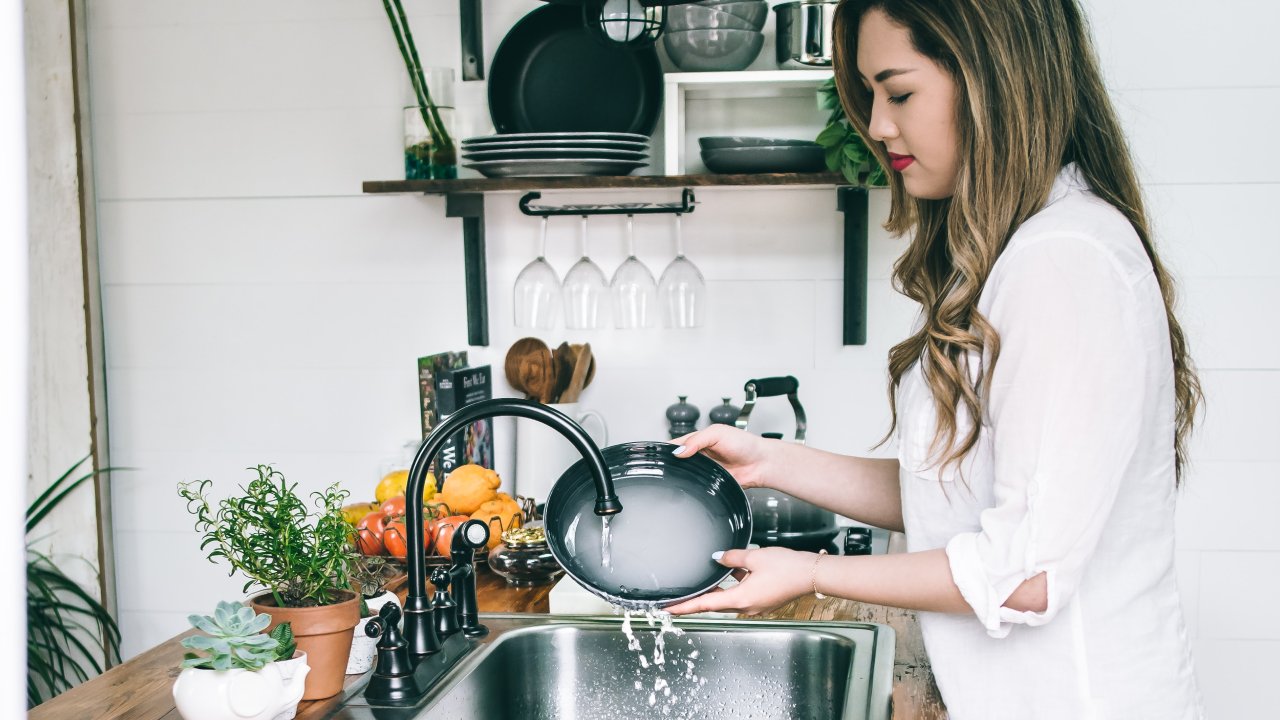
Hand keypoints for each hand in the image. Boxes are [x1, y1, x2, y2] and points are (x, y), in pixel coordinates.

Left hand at [665, 547, 811, 616]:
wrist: (811, 574)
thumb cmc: (787, 567)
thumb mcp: (754, 557)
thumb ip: (732, 557)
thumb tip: (718, 557)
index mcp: (741, 598)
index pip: (705, 604)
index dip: (685, 607)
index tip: (669, 609)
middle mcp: (746, 606)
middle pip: (715, 603)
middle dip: (697, 599)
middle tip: (678, 598)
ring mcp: (756, 605)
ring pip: (729, 597)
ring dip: (717, 590)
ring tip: (703, 580)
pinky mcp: (763, 599)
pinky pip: (742, 593)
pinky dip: (734, 584)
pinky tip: (733, 570)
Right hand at [671, 424, 777, 488]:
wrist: (761, 464)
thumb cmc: (745, 444)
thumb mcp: (718, 433)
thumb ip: (697, 440)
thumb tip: (679, 451)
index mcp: (700, 439)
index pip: (678, 443)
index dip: (668, 448)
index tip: (660, 453)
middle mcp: (701, 454)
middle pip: (678, 460)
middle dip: (673, 463)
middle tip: (667, 465)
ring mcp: (705, 469)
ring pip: (685, 473)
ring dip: (682, 474)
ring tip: (679, 473)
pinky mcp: (710, 482)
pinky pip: (697, 485)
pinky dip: (692, 485)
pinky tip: (690, 483)